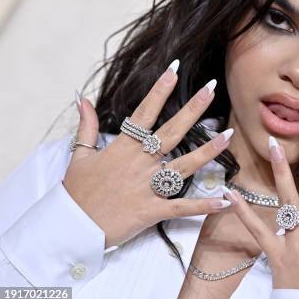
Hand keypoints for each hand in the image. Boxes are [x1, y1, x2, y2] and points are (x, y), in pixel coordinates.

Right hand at [63, 61, 233, 248]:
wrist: (70, 228)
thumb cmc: (76, 192)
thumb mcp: (79, 156)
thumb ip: (86, 127)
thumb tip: (83, 100)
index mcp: (123, 147)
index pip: (145, 112)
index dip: (160, 90)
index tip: (174, 69)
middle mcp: (139, 163)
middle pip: (172, 131)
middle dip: (193, 109)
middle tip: (212, 88)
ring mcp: (147, 186)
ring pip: (184, 165)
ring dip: (208, 151)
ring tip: (229, 135)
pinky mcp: (152, 210)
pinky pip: (181, 207)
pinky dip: (203, 206)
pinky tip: (224, 201)